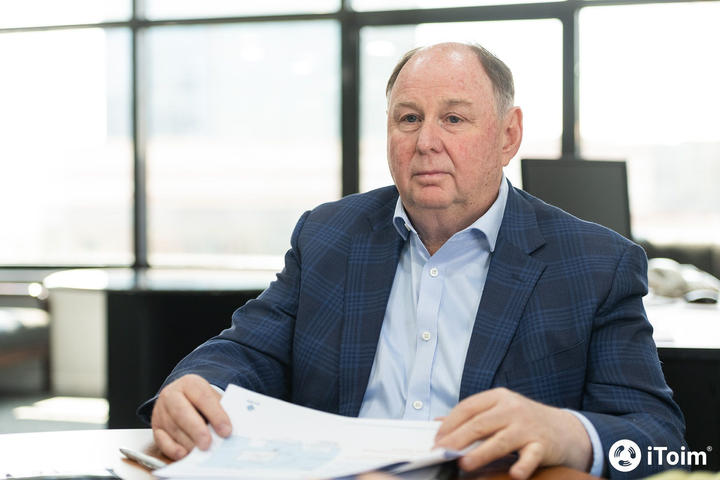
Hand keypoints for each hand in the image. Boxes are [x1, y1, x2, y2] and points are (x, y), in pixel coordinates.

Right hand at [151, 374, 231, 459]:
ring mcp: (160, 411)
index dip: (215, 414)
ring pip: (173, 428)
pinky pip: (161, 440)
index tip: (225, 430)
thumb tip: (228, 431)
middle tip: (207, 444)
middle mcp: (171, 395)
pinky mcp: (155, 427)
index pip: (203, 397)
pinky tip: (184, 455)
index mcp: (190, 383)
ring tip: (201, 453)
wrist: (182, 396)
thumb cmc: (202, 400)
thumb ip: (220, 410)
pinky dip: (172, 449)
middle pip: (182, 413)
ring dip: (188, 443)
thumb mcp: (212, 398)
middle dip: (196, 430)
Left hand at [434, 388, 591, 479]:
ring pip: (500, 441)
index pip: (467, 408)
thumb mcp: (498, 411)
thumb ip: (471, 416)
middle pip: (479, 424)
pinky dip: (523, 465)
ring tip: (464, 463)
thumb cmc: (524, 421)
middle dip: (458, 439)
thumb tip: (438, 423)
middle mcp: (512, 409)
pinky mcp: (542, 445)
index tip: (436, 440)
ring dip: (480, 453)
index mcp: (498, 398)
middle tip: (442, 452)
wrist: (565, 430)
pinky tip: (515, 474)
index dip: (449, 424)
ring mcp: (528, 427)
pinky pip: (531, 456)